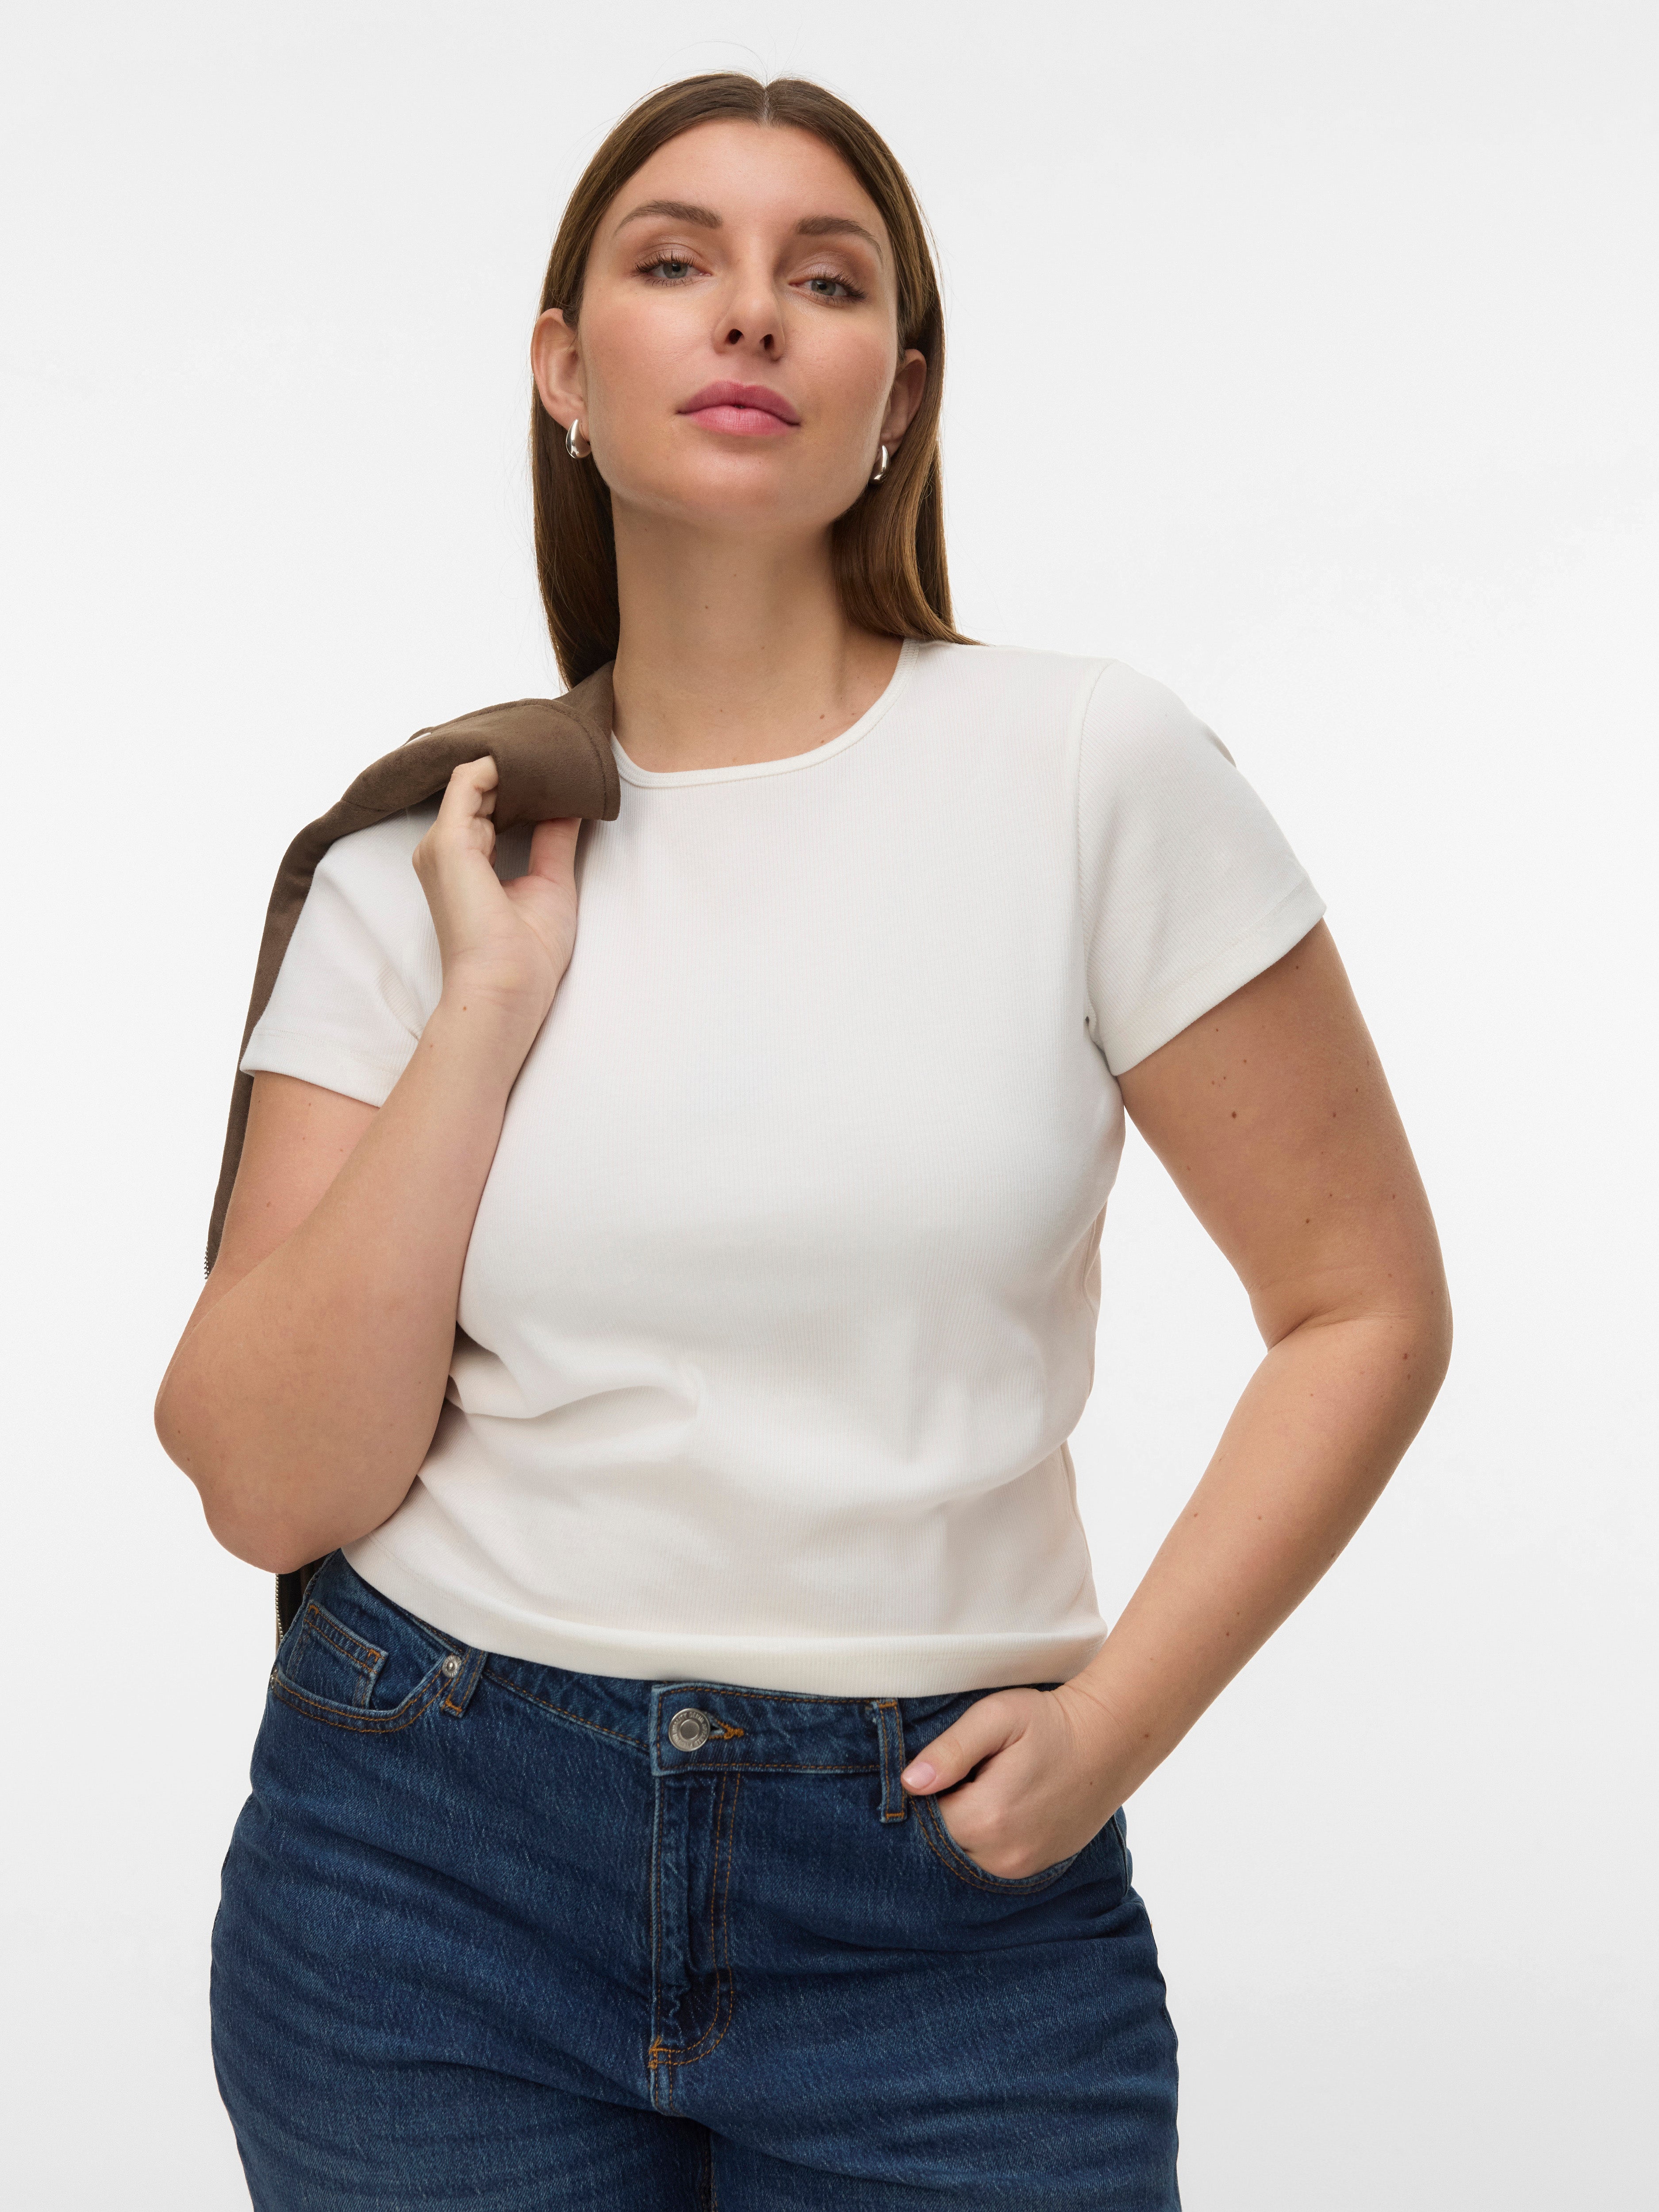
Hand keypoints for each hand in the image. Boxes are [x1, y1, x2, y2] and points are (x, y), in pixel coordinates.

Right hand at [411, 756, 581, 1037]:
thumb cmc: (527, 955)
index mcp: (466, 861)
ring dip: (514, 762)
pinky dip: (500, 763)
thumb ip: (554, 838)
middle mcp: (445, 849)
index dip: (521, 781)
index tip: (557, 763)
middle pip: (479, 787)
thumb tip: (572, 803)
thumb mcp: (551, 882)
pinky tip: (535, 756)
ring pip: (475, 779)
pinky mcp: (449, 842)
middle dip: (519, 766)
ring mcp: (442, 844)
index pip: (487, 804)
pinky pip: (469, 780)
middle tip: (559, 746)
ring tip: (554, 747)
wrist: (506, 990)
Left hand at [898, 1684, 1125, 1879]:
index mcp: (986, 1817)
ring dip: (967, 1827)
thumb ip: (950, 1751)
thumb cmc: (1050, 1723)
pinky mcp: (1038, 1867)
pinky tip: (1004, 1807)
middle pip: (944, 1843)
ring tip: (988, 1788)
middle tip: (970, 1775)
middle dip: (946, 1811)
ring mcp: (1023, 1867)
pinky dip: (988, 1839)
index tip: (946, 1767)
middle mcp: (1003, 1855)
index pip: (926, 1819)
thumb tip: (911, 1783)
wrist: (1109, 1740)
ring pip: (967, 1855)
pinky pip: (992, 1862)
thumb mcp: (995, 1718)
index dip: (929, 1792)